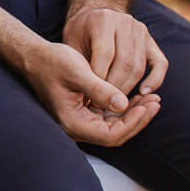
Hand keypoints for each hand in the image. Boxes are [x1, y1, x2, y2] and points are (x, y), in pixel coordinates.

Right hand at [22, 40, 160, 146]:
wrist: (33, 56)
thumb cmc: (51, 62)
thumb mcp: (77, 72)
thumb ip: (100, 90)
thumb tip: (124, 105)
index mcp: (72, 122)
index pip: (111, 134)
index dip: (132, 122)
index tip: (147, 106)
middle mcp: (76, 126)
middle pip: (116, 133)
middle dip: (138, 118)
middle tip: (156, 102)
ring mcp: (80, 120)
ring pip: (114, 125)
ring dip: (134, 113)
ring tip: (152, 99)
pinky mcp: (83, 112)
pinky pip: (108, 116)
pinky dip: (124, 107)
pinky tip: (136, 96)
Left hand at [64, 5, 167, 97]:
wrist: (95, 14)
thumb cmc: (79, 33)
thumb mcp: (71, 44)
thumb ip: (80, 64)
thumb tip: (92, 97)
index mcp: (102, 19)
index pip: (105, 54)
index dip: (100, 79)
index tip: (92, 97)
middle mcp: (125, 22)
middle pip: (125, 62)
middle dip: (115, 87)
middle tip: (105, 104)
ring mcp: (141, 30)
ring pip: (140, 65)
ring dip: (129, 87)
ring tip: (116, 102)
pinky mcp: (152, 41)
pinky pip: (160, 64)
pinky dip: (155, 80)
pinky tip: (143, 93)